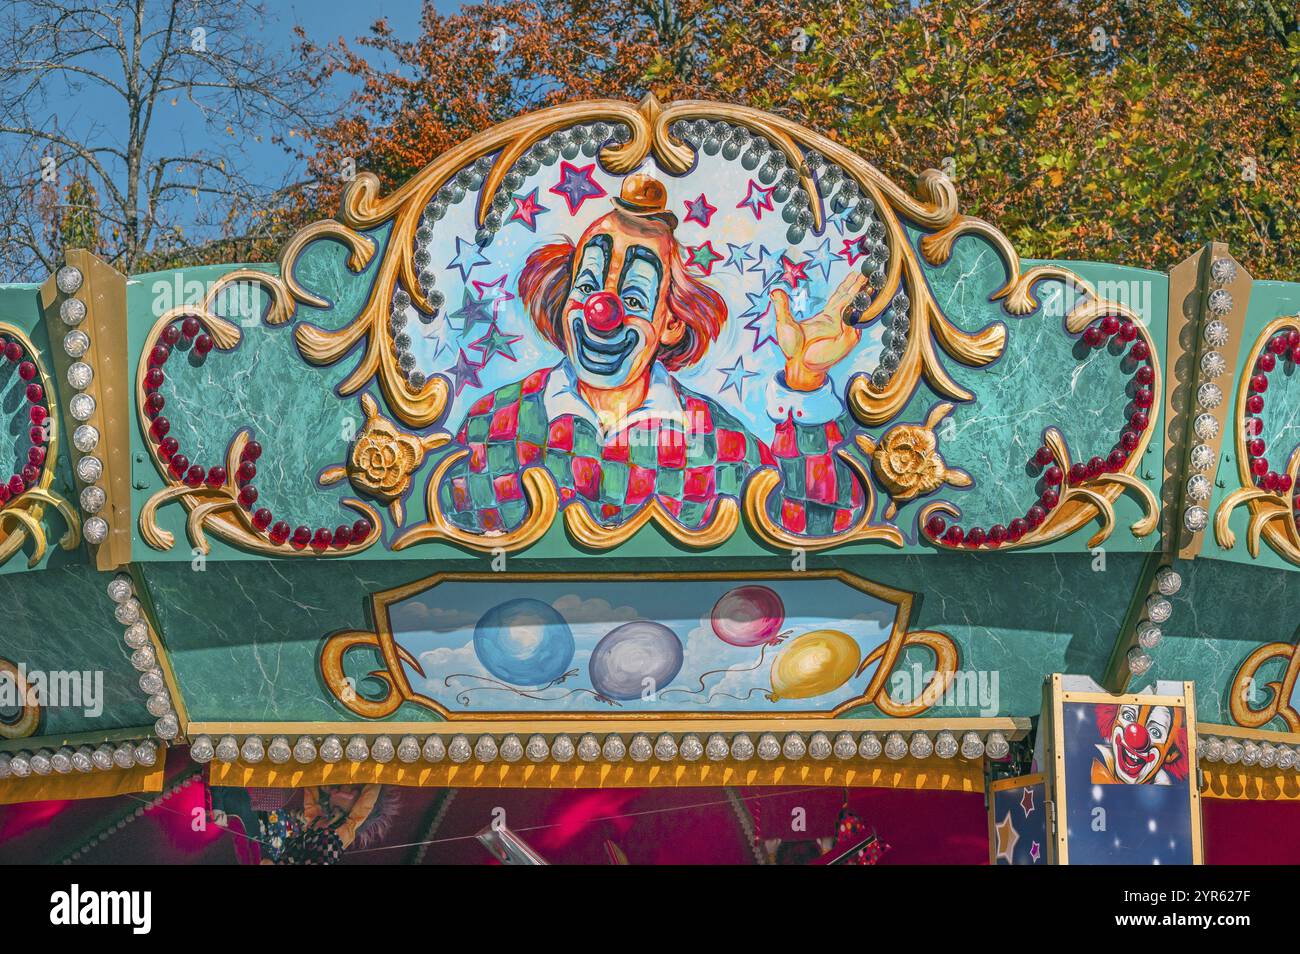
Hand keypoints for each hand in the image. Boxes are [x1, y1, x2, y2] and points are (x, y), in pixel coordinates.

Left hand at [771, 271, 867, 391]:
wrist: (799, 366)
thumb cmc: (793, 348)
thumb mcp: (785, 324)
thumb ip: (782, 307)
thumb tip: (774, 291)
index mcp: (827, 316)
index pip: (840, 296)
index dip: (848, 284)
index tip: (856, 272)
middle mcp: (838, 322)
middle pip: (851, 300)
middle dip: (859, 287)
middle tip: (869, 272)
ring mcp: (843, 331)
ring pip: (856, 312)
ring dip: (863, 300)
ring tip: (872, 286)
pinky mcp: (844, 342)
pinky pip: (854, 328)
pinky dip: (858, 318)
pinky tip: (863, 308)